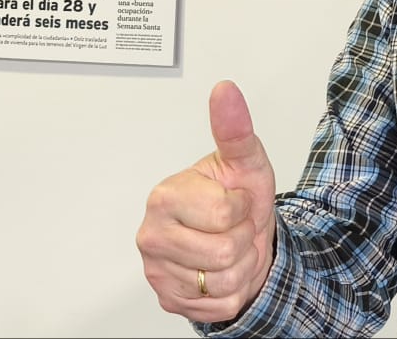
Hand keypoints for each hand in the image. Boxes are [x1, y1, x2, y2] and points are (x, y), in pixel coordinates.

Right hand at [137, 82, 276, 322]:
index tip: (235, 201)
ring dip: (241, 266)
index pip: (225, 214)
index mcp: (165, 196)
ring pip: (225, 282)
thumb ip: (234, 128)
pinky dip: (232, 291)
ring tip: (230, 246)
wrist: (237, 236)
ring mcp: (156, 271)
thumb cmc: (237, 196)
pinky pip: (219, 306)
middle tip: (234, 226)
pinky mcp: (168, 299)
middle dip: (244, 239)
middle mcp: (151, 235)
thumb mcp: (244, 161)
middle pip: (226, 252)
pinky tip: (221, 270)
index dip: (243, 209)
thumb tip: (225, 90)